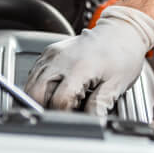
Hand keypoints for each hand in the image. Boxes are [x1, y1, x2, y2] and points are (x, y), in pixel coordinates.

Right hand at [24, 5, 153, 114]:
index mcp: (79, 68)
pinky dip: (41, 85)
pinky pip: (35, 74)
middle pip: (35, 94)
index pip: (58, 101)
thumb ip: (100, 105)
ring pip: (31, 84)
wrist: (122, 30)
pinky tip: (59, 87)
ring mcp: (53, 54)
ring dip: (41, 97)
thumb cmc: (123, 54)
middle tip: (66, 109)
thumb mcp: (117, 83)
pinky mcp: (49, 52)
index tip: (74, 115)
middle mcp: (61, 59)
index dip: (65, 113)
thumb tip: (92, 122)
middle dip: (46, 107)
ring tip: (65, 97)